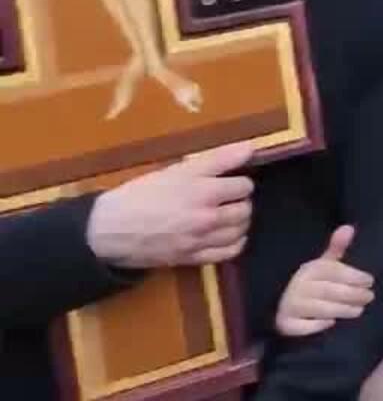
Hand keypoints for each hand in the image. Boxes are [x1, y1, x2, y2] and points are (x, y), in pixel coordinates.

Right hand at [87, 143, 253, 269]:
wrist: (109, 229)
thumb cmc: (140, 195)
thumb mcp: (176, 170)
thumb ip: (217, 159)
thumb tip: (250, 148)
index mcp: (202, 191)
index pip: (244, 185)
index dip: (240, 180)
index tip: (233, 180)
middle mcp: (205, 217)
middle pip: (245, 209)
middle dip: (242, 201)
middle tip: (230, 198)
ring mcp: (200, 240)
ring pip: (240, 231)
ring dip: (240, 221)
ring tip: (229, 214)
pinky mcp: (192, 258)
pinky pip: (229, 253)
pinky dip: (235, 243)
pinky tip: (229, 235)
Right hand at [275, 226, 373, 337]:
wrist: (285, 308)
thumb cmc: (312, 285)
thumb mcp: (324, 266)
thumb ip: (337, 248)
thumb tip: (349, 227)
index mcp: (309, 270)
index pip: (332, 271)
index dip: (353, 275)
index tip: (370, 281)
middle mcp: (298, 286)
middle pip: (328, 290)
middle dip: (352, 294)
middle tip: (369, 297)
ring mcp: (291, 306)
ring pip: (319, 308)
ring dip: (342, 309)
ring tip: (359, 310)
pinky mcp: (285, 324)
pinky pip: (302, 327)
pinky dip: (316, 325)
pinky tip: (331, 323)